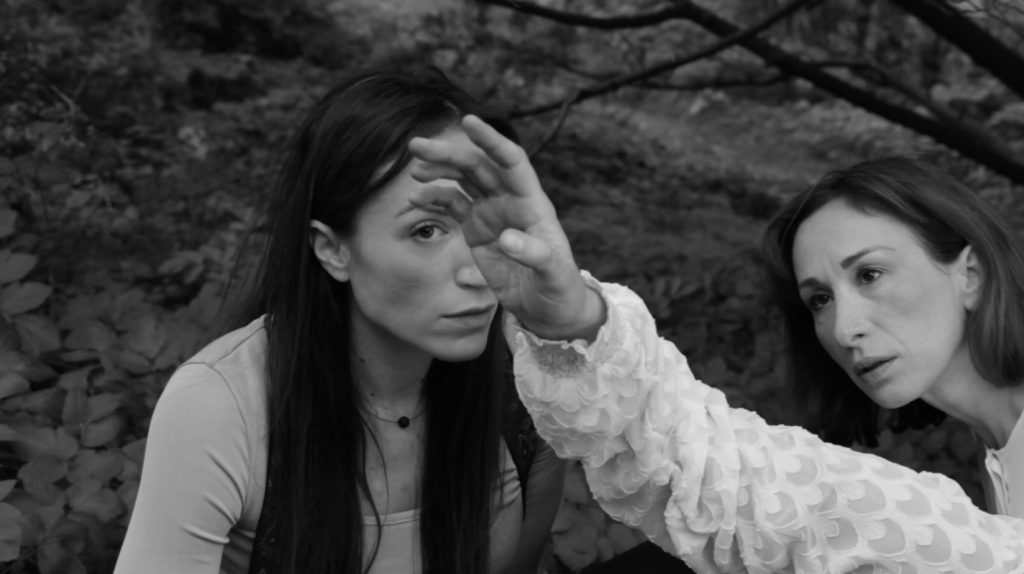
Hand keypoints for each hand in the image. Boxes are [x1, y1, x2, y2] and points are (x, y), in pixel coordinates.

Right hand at [408, 115, 604, 340]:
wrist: (549, 309)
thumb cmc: (559, 289)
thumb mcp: (553, 274)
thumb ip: (535, 254)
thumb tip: (508, 237)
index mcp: (533, 203)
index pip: (511, 161)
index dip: (491, 140)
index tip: (468, 122)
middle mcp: (510, 201)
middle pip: (478, 166)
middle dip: (449, 153)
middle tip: (416, 146)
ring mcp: (492, 213)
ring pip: (463, 180)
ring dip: (439, 170)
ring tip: (415, 170)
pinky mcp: (477, 229)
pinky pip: (453, 204)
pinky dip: (435, 198)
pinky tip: (417, 199)